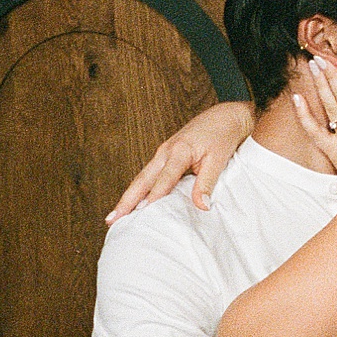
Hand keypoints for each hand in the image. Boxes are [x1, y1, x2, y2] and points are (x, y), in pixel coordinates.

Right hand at [106, 100, 254, 221]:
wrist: (224, 117)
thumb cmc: (221, 137)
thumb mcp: (218, 161)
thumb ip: (206, 184)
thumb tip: (202, 206)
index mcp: (179, 151)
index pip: (164, 179)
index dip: (153, 197)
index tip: (142, 214)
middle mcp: (165, 151)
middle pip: (142, 179)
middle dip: (126, 200)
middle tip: (112, 219)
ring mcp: (162, 152)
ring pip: (142, 177)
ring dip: (128, 196)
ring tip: (116, 215)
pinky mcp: (165, 155)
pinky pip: (149, 174)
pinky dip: (139, 189)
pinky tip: (133, 202)